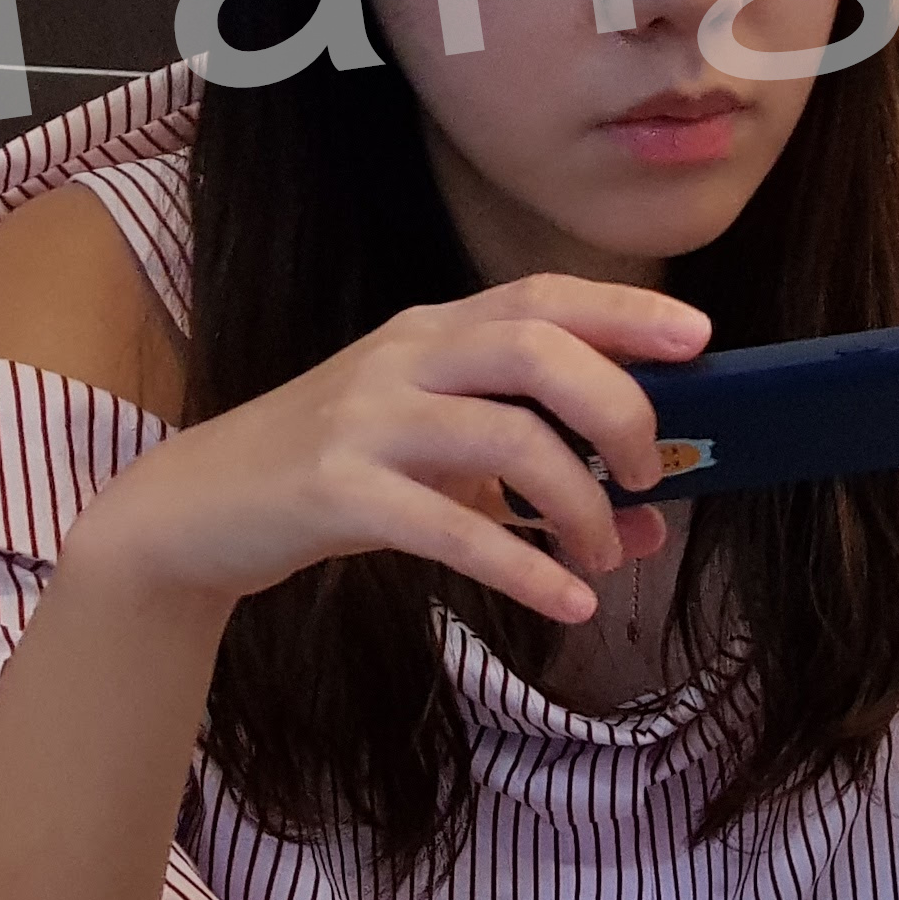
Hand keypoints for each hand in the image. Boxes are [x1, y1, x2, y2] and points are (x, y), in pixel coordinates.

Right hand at [70, 277, 704, 620]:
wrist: (198, 512)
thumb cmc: (338, 479)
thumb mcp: (443, 470)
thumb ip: (539, 487)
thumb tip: (650, 528)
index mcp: (432, 333)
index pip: (542, 298)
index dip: (624, 311)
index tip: (701, 339)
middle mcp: (402, 358)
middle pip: (535, 349)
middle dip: (615, 407)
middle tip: (649, 474)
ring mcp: (366, 420)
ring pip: (505, 434)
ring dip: (579, 502)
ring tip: (606, 557)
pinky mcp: (335, 489)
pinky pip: (449, 527)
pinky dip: (522, 567)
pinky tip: (565, 601)